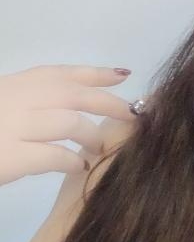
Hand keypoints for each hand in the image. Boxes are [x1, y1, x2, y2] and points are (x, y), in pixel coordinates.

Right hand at [0, 65, 138, 185]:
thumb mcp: (2, 102)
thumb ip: (31, 102)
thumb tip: (69, 106)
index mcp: (16, 85)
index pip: (63, 74)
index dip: (96, 74)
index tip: (122, 75)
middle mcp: (18, 99)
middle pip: (76, 95)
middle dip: (110, 104)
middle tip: (133, 114)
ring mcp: (14, 126)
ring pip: (72, 123)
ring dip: (92, 136)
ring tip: (99, 148)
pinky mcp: (12, 155)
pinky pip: (56, 155)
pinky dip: (72, 161)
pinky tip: (79, 167)